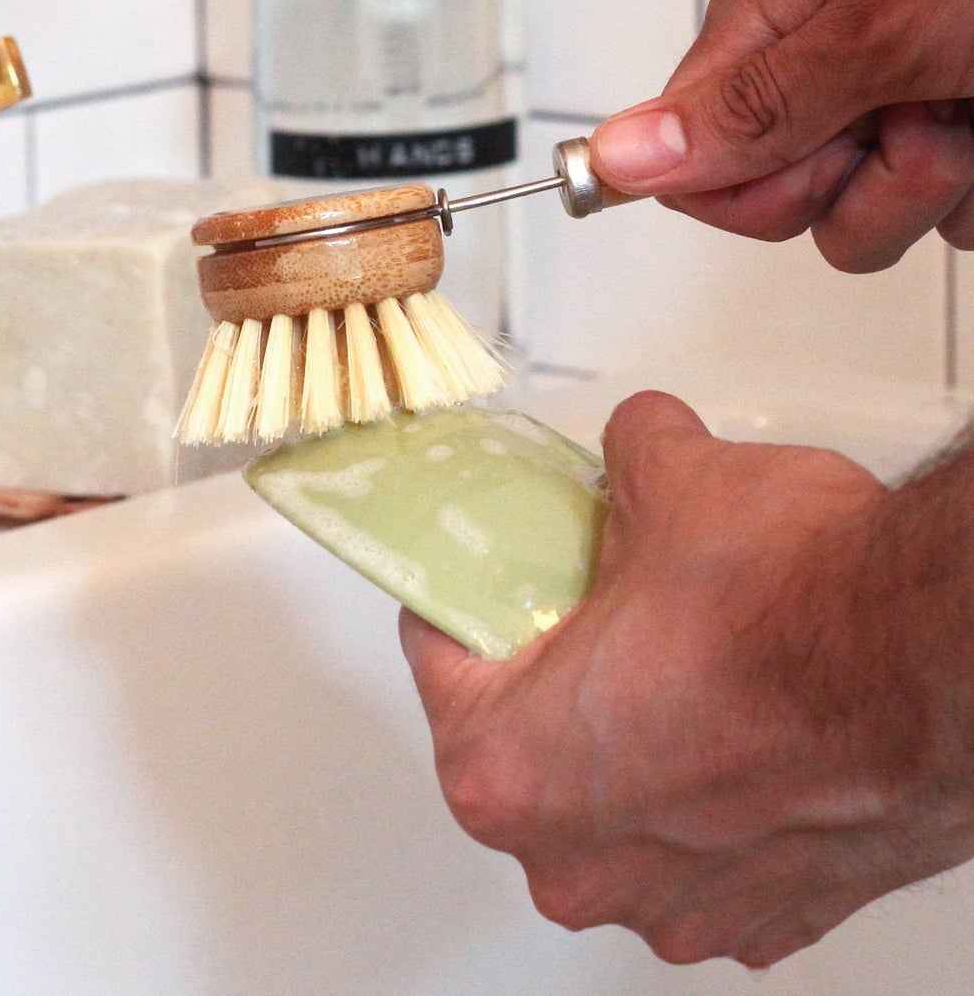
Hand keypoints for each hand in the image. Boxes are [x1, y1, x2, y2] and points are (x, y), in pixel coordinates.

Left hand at [400, 391, 973, 966]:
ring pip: (612, 796)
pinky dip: (709, 783)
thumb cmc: (806, 613)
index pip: (438, 655)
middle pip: (522, 737)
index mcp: (507, 767)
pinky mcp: (761, 916)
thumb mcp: (672, 478)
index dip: (465, 593)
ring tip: (678, 659)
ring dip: (633, 732)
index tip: (486, 575)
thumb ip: (626, 456)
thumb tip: (637, 444)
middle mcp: (577, 862)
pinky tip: (738, 720)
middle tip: (591, 605)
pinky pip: (698, 839)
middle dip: (552, 666)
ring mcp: (673, 903)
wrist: (944, 671)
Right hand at [588, 0, 973, 271]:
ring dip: (941, 187)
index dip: (750, 187)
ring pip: (872, 221)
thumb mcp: (877, 20)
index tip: (822, 147)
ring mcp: (896, 101)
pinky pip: (952, 217)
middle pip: (781, 204)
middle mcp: (821, 66)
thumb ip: (751, 108)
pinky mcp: (964, 129)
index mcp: (768, 21)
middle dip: (863, 185)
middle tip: (924, 111)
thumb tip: (614, 155)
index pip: (690, 162)